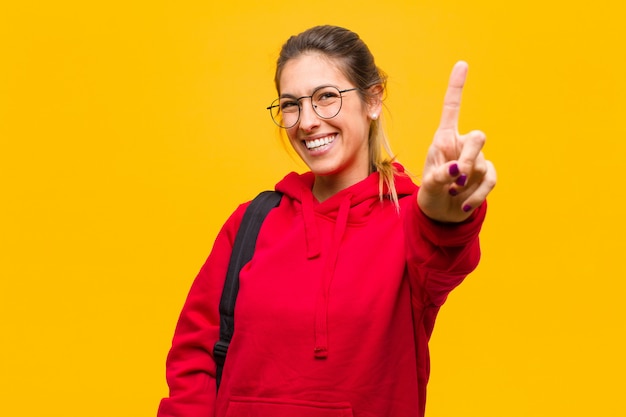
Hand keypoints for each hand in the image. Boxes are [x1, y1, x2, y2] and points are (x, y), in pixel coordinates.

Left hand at [417, 61, 496, 222]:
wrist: (441, 214)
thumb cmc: (431, 194)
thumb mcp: (429, 186)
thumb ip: (441, 176)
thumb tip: (459, 169)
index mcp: (444, 139)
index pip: (452, 109)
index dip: (457, 87)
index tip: (462, 64)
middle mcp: (461, 145)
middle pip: (478, 138)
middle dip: (470, 159)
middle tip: (458, 178)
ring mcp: (477, 160)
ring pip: (482, 164)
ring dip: (466, 184)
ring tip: (451, 195)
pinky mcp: (487, 176)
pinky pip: (489, 181)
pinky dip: (476, 196)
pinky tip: (463, 205)